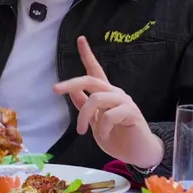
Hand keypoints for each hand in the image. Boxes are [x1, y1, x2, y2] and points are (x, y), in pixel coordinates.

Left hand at [53, 36, 163, 168]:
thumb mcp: (94, 121)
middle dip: (70, 83)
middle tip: (54, 90)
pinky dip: (101, 128)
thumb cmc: (116, 137)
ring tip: (82, 131)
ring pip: (96, 99)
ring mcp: (124, 101)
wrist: (137, 153)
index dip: (87, 54)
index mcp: (106, 93)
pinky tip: (104, 134)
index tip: (80, 39)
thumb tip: (72, 92)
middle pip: (91, 80)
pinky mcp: (131, 112)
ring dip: (84, 116)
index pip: (95, 70)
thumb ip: (85, 106)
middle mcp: (115, 93)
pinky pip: (108, 115)